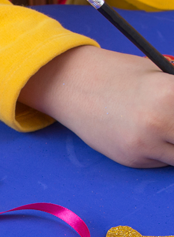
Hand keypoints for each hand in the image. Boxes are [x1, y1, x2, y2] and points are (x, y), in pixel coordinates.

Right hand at [19, 46, 173, 166]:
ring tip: (166, 128)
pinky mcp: (131, 159)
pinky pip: (162, 161)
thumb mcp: (163, 75)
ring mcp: (143, 145)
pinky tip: (151, 133)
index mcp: (171, 96)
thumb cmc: (120, 75)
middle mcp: (159, 124)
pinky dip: (164, 151)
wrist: (72, 86)